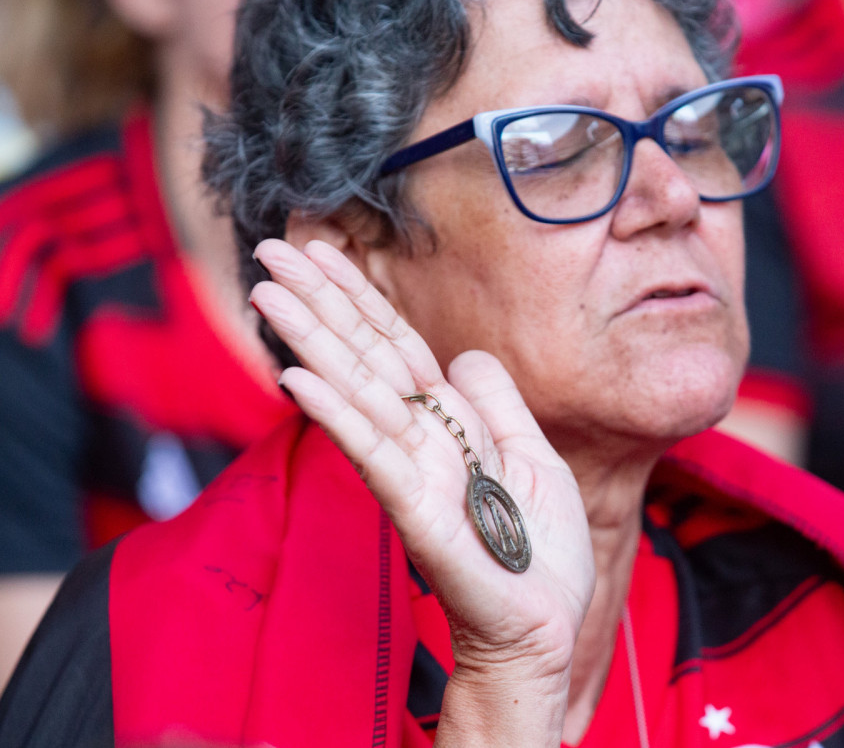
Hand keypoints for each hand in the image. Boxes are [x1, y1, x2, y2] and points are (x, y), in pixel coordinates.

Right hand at [250, 239, 593, 743]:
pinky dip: (338, 415)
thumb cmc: (541, 551)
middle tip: (270, 250)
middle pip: (365, 357)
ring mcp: (414, 474)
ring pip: (359, 394)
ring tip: (267, 293)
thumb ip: (498, 404)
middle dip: (319, 302)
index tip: (321, 249)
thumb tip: (464, 355)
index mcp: (449, 424)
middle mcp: (421, 441)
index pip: (395, 346)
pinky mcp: (418, 512)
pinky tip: (299, 378)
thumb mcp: (534, 456)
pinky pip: (374, 456)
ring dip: (312, 341)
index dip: (359, 297)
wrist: (548, 622)